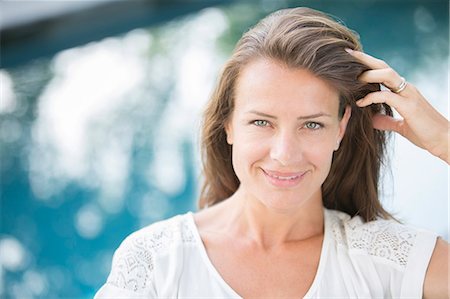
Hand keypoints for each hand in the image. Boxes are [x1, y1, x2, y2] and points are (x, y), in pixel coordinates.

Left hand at [346, 49, 449, 163]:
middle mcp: (406, 88)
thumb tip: (372, 120)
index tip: (351, 60)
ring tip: (352, 78)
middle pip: (384, 66)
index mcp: (403, 91)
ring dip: (368, 74)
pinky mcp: (409, 106)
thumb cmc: (425, 133)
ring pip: (387, 74)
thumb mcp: (401, 126)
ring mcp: (409, 95)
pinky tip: (360, 103)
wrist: (444, 140)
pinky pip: (387, 96)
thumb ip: (386, 121)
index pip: (384, 71)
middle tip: (347, 54)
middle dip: (365, 59)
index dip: (368, 65)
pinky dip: (371, 97)